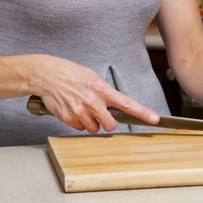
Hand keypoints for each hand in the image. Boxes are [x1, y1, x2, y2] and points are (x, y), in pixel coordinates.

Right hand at [30, 55, 159, 133]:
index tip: (155, 119)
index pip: (126, 103)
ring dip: (91, 122)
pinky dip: (78, 122)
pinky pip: (79, 128)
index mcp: (101, 88)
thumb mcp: (91, 76)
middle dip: (107, 122)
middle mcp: (92, 101)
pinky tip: (72, 109)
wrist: (47, 75)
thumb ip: (104, 92)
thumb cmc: (70, 73)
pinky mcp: (69, 118)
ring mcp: (80, 111)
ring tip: (81, 107)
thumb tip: (113, 104)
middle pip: (110, 125)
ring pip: (94, 129)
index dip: (142, 112)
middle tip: (100, 113)